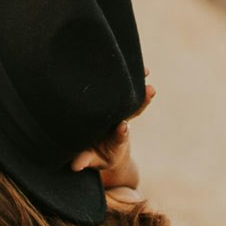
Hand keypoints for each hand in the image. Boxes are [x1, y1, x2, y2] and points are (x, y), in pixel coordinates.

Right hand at [71, 74, 154, 211]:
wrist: (106, 149)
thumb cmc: (96, 154)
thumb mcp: (91, 160)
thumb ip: (85, 160)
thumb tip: (75, 166)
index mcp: (115, 139)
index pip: (120, 136)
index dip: (121, 132)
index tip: (123, 127)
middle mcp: (120, 123)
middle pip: (134, 112)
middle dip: (142, 101)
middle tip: (150, 91)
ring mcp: (120, 112)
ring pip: (132, 98)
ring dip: (140, 85)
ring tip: (146, 70)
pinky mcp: (116, 102)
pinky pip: (124, 89)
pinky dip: (129, 77)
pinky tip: (131, 60)